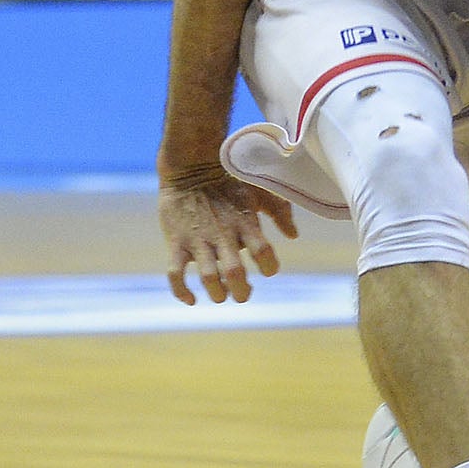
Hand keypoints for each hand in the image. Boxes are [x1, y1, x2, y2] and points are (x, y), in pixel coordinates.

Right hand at [159, 165, 297, 305]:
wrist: (189, 167)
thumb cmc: (229, 181)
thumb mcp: (258, 192)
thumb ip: (279, 212)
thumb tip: (293, 235)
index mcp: (245, 223)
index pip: (264, 252)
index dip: (269, 267)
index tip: (267, 270)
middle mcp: (222, 234)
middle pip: (235, 272)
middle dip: (241, 291)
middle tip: (242, 294)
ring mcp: (197, 240)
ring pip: (207, 277)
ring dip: (217, 294)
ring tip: (220, 295)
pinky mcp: (176, 242)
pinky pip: (175, 273)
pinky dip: (182, 292)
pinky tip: (192, 300)